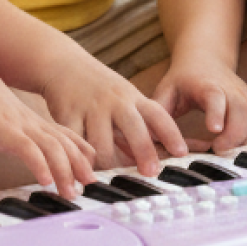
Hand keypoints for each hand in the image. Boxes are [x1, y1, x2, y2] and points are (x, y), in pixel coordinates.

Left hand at [0, 76, 95, 197]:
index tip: (47, 182)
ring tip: (89, 183)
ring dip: (76, 159)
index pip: (23, 144)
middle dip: (64, 168)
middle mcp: (21, 121)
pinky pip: (64, 132)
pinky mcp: (38, 120)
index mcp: (0, 123)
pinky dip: (79, 146)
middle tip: (72, 194)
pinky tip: (91, 161)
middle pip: (50, 143)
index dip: (37, 162)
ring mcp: (33, 119)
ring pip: (61, 138)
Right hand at [37, 49, 187, 174]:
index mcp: (133, 98)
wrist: (64, 63)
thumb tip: (166, 160)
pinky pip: (74, 141)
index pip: (157, 114)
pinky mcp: (68, 113)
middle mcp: (115, 101)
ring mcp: (92, 107)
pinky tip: (80, 173)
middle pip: (134, 126)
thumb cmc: (102, 90)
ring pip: (101, 142)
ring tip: (110, 182)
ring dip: (106, 164)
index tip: (182, 153)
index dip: (171, 133)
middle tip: (150, 172)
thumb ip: (142, 128)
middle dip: (144, 150)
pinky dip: (77, 159)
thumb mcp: (125, 100)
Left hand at [152, 54, 246, 153]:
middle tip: (218, 150)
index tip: (214, 130)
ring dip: (246, 139)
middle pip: (242, 111)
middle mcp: (231, 90)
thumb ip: (158, 113)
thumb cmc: (183, 80)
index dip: (217, 112)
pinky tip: (243, 148)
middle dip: (235, 134)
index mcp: (207, 85)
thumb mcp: (166, 90)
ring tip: (227, 151)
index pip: (215, 97)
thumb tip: (149, 138)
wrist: (205, 59)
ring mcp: (246, 97)